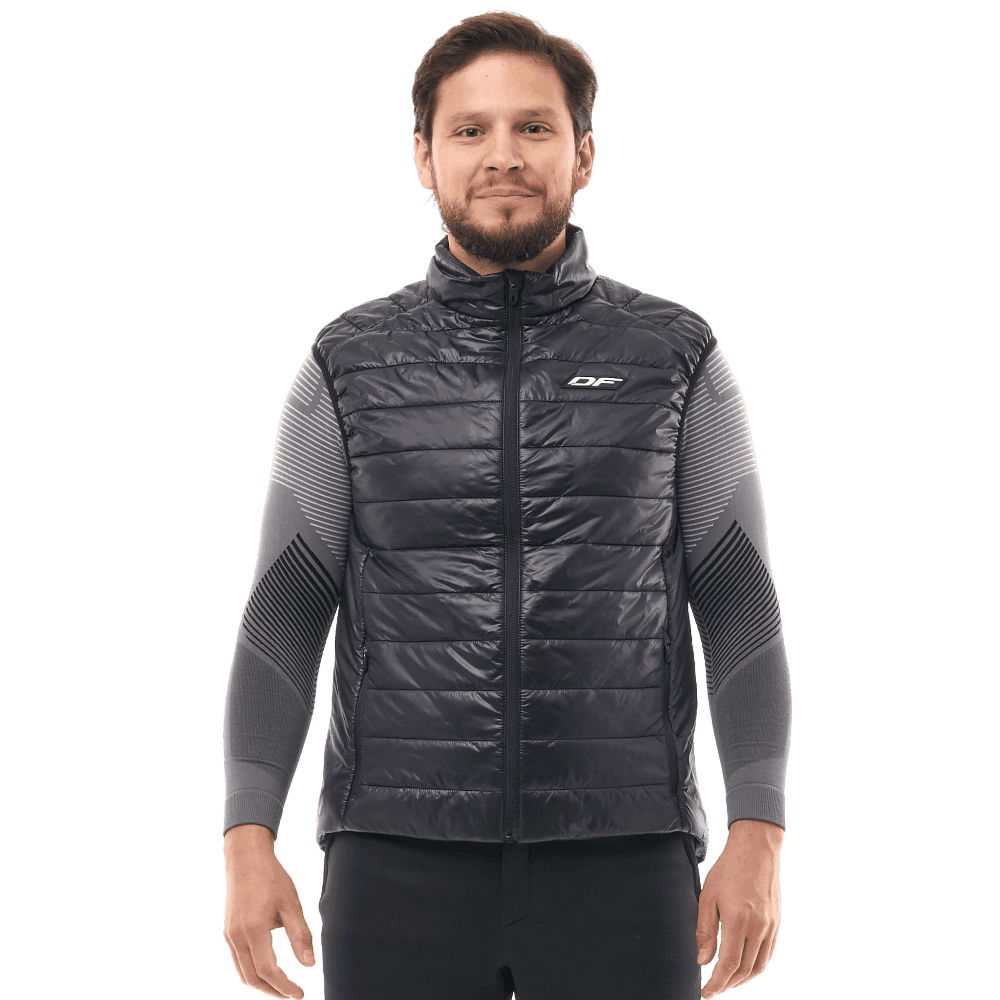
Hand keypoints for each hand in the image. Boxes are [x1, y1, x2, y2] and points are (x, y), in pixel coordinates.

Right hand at [222, 824, 315, 997]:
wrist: (246, 858)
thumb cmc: (271, 878)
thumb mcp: (291, 903)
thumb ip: (300, 935)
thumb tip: (309, 964)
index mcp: (253, 930)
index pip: (268, 971)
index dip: (284, 986)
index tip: (299, 994)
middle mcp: (237, 936)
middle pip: (252, 978)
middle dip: (273, 991)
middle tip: (292, 995)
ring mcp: (229, 935)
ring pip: (243, 972)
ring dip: (262, 984)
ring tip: (282, 987)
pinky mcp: (228, 932)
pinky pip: (239, 961)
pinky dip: (253, 972)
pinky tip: (268, 970)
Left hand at [696, 819, 782, 997]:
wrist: (756, 849)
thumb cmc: (728, 869)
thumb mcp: (708, 896)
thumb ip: (705, 930)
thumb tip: (703, 961)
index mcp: (738, 922)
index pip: (728, 965)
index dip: (717, 983)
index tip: (706, 993)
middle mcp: (758, 928)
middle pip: (744, 970)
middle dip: (728, 984)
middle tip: (713, 988)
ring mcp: (770, 927)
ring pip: (758, 966)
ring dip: (742, 979)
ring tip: (727, 982)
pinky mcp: (776, 923)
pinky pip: (768, 954)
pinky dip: (756, 966)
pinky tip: (744, 967)